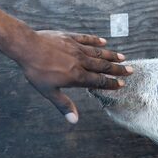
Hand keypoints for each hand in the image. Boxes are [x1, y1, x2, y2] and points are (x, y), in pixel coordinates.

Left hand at [17, 30, 131, 123]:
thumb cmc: (36, 71)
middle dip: (117, 69)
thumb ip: (63, 104)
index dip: (111, 83)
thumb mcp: (48, 91)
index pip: (98, 81)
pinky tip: (104, 42)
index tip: (122, 84)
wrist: (27, 47)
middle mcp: (80, 61)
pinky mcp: (69, 37)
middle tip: (130, 70)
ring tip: (122, 57)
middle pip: (102, 66)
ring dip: (111, 55)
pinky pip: (86, 39)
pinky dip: (96, 41)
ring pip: (97, 52)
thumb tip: (74, 121)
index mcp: (76, 76)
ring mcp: (75, 48)